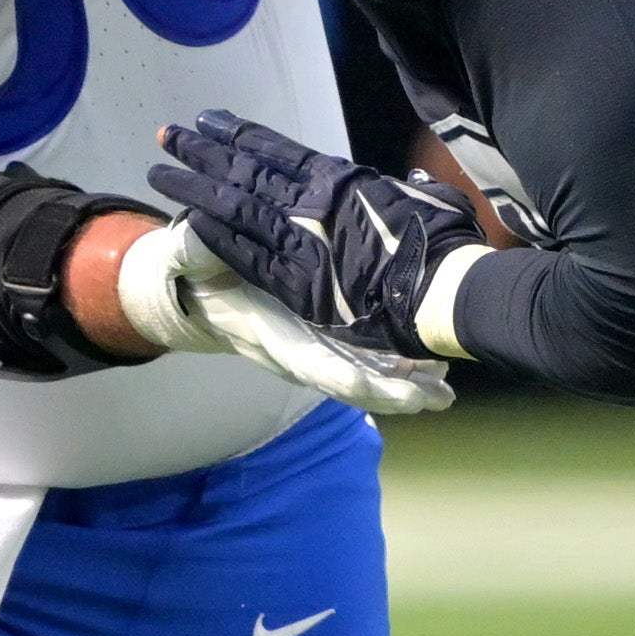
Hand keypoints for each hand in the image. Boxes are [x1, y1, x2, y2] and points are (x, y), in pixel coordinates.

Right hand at [112, 217, 453, 414]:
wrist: (196, 291)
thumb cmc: (198, 269)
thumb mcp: (189, 255)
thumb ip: (194, 251)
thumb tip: (191, 237)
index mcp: (265, 332)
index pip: (305, 361)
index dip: (339, 376)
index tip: (370, 387)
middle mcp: (292, 351)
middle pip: (346, 383)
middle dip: (389, 393)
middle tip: (435, 398)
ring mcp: (311, 350)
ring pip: (362, 378)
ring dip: (404, 386)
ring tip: (445, 391)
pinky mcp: (324, 344)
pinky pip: (364, 363)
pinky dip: (398, 368)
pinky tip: (433, 369)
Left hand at [149, 110, 477, 359]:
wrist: (442, 289)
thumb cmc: (444, 243)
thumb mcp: (428, 200)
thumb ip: (409, 188)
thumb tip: (413, 181)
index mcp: (340, 178)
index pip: (276, 149)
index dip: (237, 133)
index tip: (208, 120)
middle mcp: (311, 200)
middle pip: (243, 169)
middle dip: (201, 151)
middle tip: (167, 136)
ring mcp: (299, 239)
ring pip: (233, 205)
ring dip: (192, 187)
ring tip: (159, 171)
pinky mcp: (294, 281)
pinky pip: (244, 254)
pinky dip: (214, 235)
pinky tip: (186, 218)